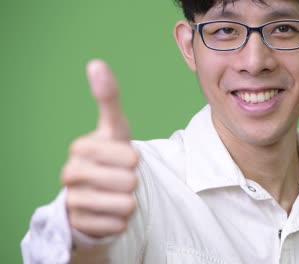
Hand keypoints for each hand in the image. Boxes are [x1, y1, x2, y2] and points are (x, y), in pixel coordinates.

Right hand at [61, 60, 138, 237]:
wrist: (99, 192)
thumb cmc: (111, 156)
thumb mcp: (115, 128)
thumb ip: (108, 97)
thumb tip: (96, 63)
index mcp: (80, 148)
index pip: (129, 156)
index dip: (134, 158)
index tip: (123, 157)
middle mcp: (71, 174)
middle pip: (129, 180)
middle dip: (132, 180)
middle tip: (120, 178)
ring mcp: (74, 201)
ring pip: (126, 203)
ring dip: (129, 200)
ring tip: (115, 194)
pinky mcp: (80, 225)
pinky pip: (119, 223)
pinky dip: (121, 219)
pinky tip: (109, 211)